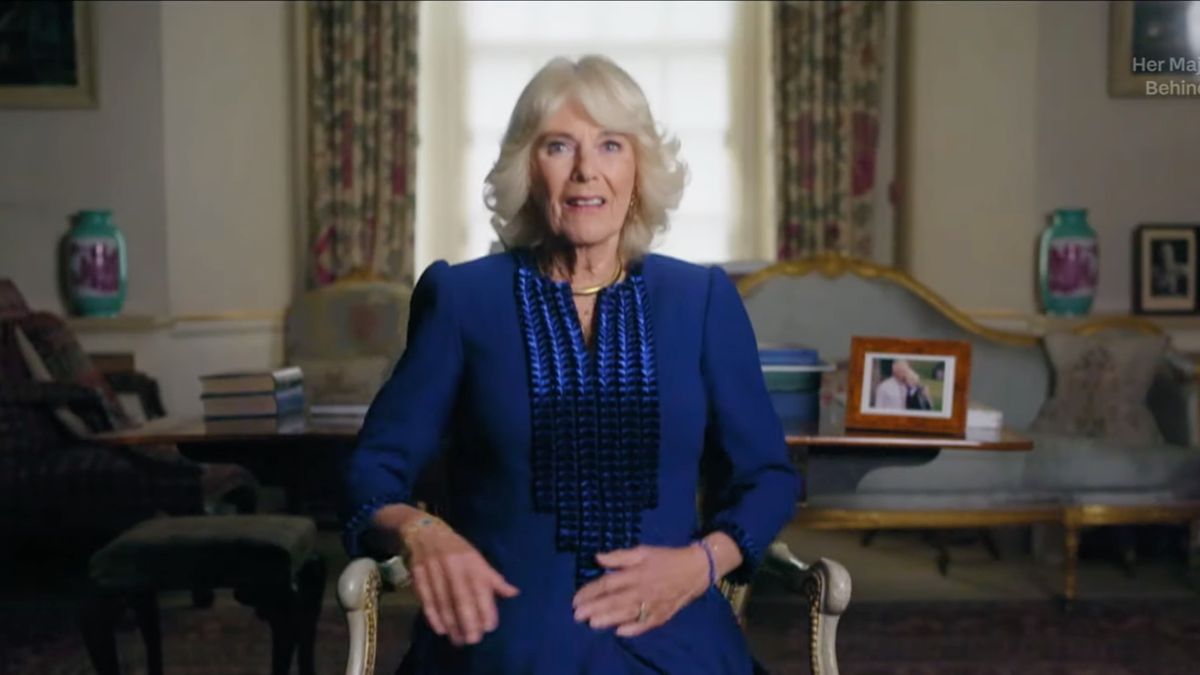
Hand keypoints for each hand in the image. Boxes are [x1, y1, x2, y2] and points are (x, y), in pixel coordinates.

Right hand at [377, 510, 518, 646]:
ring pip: (444, 601)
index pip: (480, 587)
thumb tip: (514, 593)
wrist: (423, 530)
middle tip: (473, 640)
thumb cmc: (456, 548)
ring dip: (451, 623)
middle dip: (468, 620)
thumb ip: (493, 578)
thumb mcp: (476, 557)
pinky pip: (426, 598)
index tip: (490, 627)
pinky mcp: (418, 574)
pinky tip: (441, 629)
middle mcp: (453, 565)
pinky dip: (433, 616)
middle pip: (461, 597)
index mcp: (471, 560)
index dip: (485, 608)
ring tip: (458, 640)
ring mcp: (434, 569)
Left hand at [571, 544, 709, 637]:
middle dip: (594, 608)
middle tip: (577, 615)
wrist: (696, 569)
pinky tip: (620, 632)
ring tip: (592, 624)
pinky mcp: (662, 615)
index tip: (576, 598)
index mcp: (636, 572)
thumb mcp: (643, 550)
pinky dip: (633, 629)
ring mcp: (652, 604)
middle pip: (615, 600)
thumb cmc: (666, 558)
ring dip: (609, 619)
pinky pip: (646, 624)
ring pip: (627, 614)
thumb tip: (597, 558)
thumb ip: (620, 556)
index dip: (591, 591)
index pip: (609, 583)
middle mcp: (642, 590)